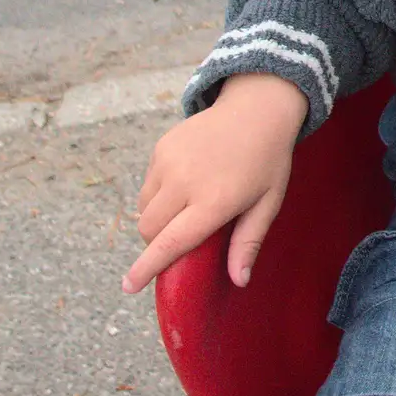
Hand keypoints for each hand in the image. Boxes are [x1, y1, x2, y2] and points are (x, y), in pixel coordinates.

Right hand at [123, 73, 306, 293]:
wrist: (258, 108)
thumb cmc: (267, 161)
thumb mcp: (268, 202)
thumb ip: (248, 242)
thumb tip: (239, 281)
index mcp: (214, 200)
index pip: (171, 242)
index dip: (147, 267)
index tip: (128, 287)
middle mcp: (185, 181)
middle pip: (149, 230)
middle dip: (157, 243)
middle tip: (183, 235)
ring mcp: (169, 161)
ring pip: (144, 209)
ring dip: (157, 218)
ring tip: (188, 206)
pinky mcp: (161, 147)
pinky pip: (148, 184)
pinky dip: (159, 194)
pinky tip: (187, 181)